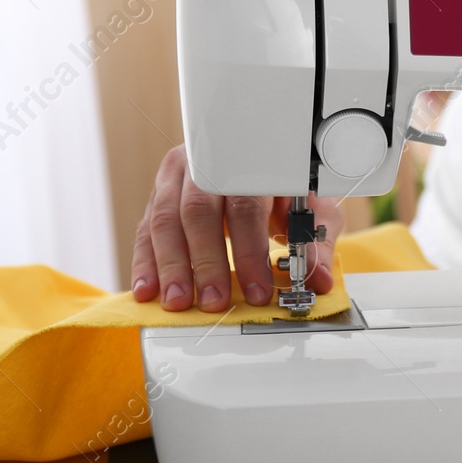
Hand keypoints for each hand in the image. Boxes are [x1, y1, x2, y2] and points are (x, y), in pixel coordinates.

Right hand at [130, 144, 343, 311]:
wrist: (260, 162)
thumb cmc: (285, 187)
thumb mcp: (310, 208)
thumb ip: (314, 243)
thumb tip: (316, 280)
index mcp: (249, 160)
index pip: (245, 206)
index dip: (249, 252)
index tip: (257, 289)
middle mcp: (206, 163)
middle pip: (199, 212)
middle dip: (206, 262)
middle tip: (214, 301)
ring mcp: (177, 176)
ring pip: (165, 219)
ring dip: (171, 266)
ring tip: (179, 302)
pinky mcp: (158, 196)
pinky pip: (145, 229)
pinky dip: (145, 263)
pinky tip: (148, 290)